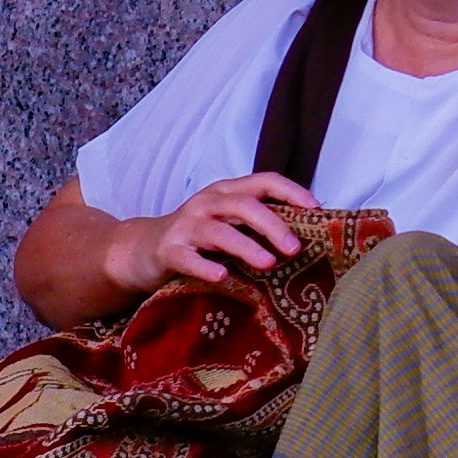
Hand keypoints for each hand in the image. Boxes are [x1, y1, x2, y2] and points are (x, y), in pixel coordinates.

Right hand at [122, 171, 315, 293]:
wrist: (141, 249)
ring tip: (268, 263)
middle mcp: (207, 203)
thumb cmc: (197, 236)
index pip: (264, 181)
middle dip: (273, 225)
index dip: (291, 191)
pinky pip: (187, 258)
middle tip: (294, 248)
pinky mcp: (168, 250)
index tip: (316, 209)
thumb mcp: (228, 221)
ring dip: (246, 246)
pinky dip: (205, 267)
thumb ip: (258, 221)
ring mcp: (186, 226)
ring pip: (219, 232)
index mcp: (227, 192)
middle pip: (244, 205)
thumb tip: (307, 231)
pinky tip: (222, 276)